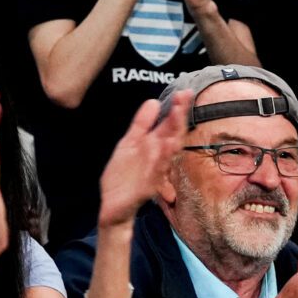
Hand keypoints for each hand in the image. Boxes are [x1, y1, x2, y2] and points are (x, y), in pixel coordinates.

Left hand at [97, 92, 190, 226]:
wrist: (113, 206)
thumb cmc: (124, 176)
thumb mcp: (129, 144)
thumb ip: (141, 124)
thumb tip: (153, 101)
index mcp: (153, 146)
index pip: (168, 125)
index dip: (176, 109)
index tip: (183, 92)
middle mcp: (157, 158)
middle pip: (172, 135)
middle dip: (178, 117)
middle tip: (184, 97)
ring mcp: (154, 173)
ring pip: (167, 153)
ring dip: (173, 135)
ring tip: (178, 116)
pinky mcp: (147, 188)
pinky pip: (156, 174)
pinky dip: (161, 161)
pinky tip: (165, 147)